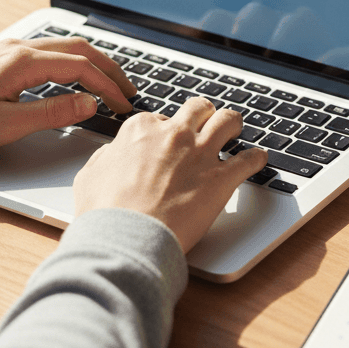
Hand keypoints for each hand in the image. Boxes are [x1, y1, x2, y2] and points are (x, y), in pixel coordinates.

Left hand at [0, 37, 136, 152]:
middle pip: (79, 49)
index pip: (82, 68)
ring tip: (108, 81)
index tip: (123, 105)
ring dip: (91, 63)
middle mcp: (18, 48)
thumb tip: (89, 104)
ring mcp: (8, 50)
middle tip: (128, 89)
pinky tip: (72, 76)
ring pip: (63, 47)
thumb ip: (52, 113)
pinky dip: (71, 62)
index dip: (108, 87)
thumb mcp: (5, 125)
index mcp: (23, 61)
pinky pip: (47, 52)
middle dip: (109, 68)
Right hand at [73, 97, 267, 252]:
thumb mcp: (90, 176)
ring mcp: (200, 154)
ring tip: (236, 129)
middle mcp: (174, 135)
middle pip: (197, 109)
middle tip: (207, 122)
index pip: (159, 118)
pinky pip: (249, 159)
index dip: (165, 129)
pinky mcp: (221, 178)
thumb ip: (106, 158)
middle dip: (203, 114)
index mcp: (141, 130)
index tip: (167, 139)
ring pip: (227, 121)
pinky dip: (256, 158)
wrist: (126, 238)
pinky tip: (259, 159)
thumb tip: (114, 153)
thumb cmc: (105, 213)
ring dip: (233, 123)